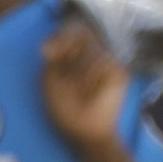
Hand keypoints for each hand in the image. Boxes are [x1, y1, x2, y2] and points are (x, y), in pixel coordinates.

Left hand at [41, 10, 123, 155]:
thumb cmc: (64, 109)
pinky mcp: (118, 70)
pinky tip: (89, 91)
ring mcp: (106, 60)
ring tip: (77, 90)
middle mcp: (90, 53)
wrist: (83, 130)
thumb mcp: (48, 83)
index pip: (69, 31)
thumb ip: (49, 61)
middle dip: (68, 45)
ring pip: (92, 48)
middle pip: (82, 31)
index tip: (46, 52)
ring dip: (79, 71)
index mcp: (72, 54)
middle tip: (59, 61)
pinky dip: (93, 77)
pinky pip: (105, 61)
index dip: (59, 35)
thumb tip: (44, 45)